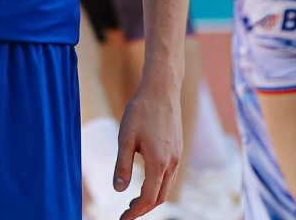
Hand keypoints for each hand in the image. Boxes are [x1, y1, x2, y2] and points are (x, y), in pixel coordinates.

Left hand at [114, 70, 183, 217]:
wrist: (162, 89)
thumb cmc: (141, 111)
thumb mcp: (125, 138)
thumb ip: (122, 166)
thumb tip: (118, 191)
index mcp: (159, 162)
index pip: (149, 198)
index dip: (135, 212)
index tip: (122, 219)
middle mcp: (172, 162)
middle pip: (161, 197)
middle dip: (144, 208)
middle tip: (126, 213)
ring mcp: (177, 156)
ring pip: (167, 187)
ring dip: (152, 198)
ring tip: (134, 201)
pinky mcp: (177, 149)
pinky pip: (170, 175)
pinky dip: (158, 185)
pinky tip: (146, 181)